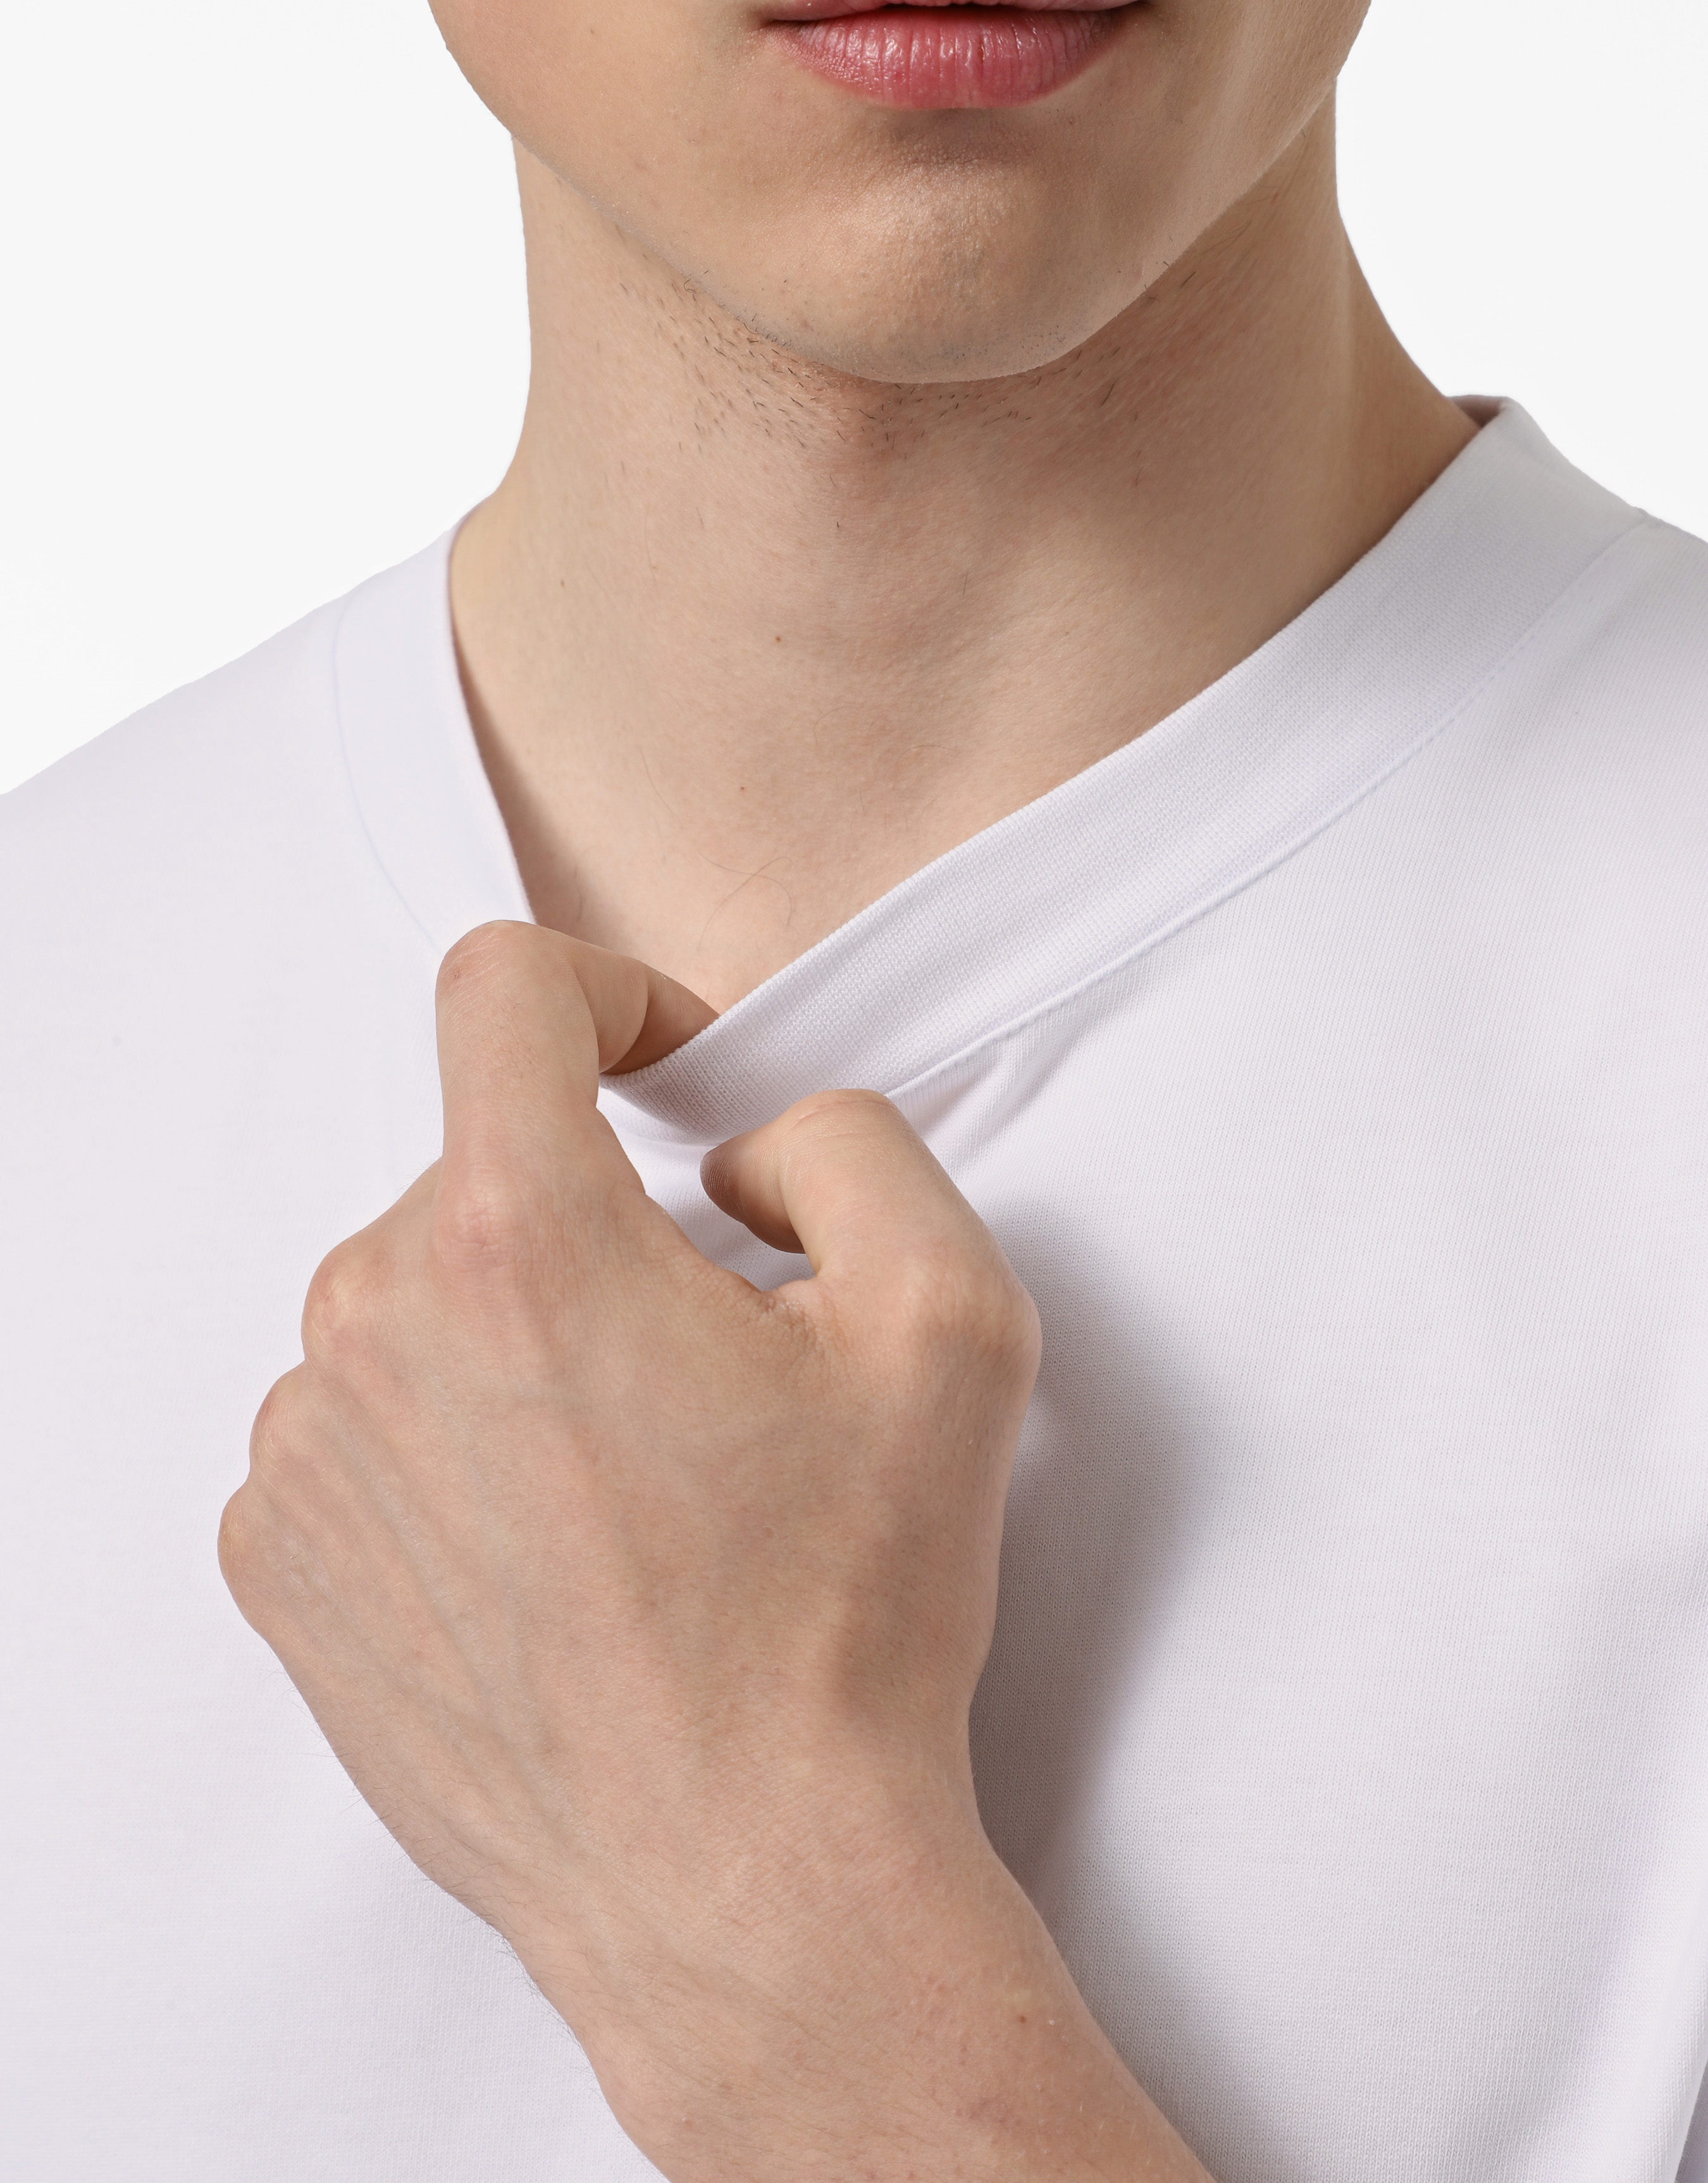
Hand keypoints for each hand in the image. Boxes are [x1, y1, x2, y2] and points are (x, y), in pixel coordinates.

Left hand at [219, 921, 1207, 2182]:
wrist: (746, 1889)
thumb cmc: (842, 1625)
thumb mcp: (950, 1324)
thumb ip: (850, 1144)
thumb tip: (734, 1151)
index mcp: (523, 1238)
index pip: (500, 987)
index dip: (604, 990)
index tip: (663, 1074)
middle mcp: (373, 1325)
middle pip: (479, 1165)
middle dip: (597, 1218)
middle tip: (708, 1361)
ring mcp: (309, 1452)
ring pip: (417, 1296)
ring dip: (521, 1337)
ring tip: (633, 1482)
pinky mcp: (283, 1564)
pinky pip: (360, 1421)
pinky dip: (450, 1443)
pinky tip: (552, 1551)